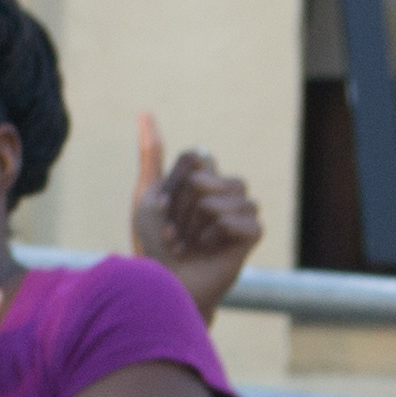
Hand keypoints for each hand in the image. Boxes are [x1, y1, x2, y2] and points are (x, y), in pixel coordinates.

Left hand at [130, 114, 264, 316]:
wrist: (162, 285)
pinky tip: (209, 251)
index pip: (196, 156)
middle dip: (181, 207)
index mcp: (204, 178)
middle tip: (176, 233)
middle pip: (206, 177)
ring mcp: (242, 211)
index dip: (172, 185)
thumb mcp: (147, 195)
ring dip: (195, 225)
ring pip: (222, 198)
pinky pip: (241, 219)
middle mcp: (225, 191)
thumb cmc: (152, 244)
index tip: (164, 209)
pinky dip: (215, 236)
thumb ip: (151, 154)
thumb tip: (143, 111)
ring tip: (190, 244)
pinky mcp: (253, 234)